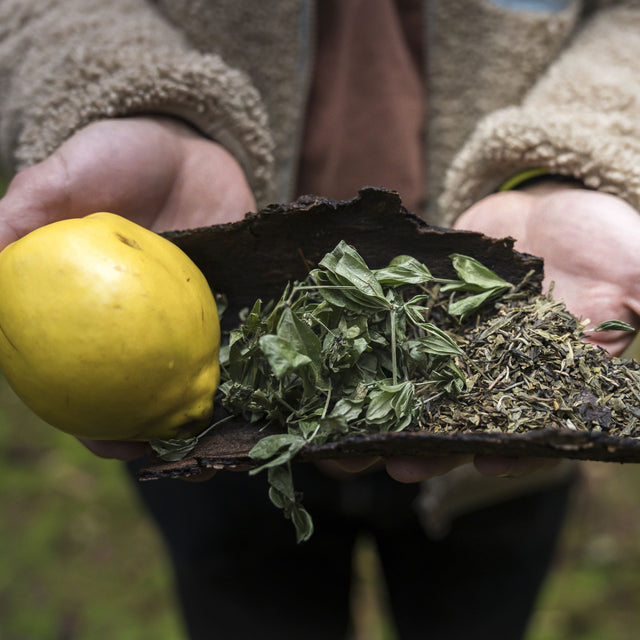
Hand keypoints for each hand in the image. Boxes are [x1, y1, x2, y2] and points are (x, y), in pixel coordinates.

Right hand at [0, 116, 255, 462]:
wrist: (184, 142)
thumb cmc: (117, 157)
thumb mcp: (65, 176)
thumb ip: (26, 211)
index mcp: (93, 312)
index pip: (84, 379)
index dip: (90, 419)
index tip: (109, 441)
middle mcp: (142, 325)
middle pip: (145, 392)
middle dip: (159, 430)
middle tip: (176, 453)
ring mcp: (191, 316)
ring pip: (198, 375)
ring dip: (211, 408)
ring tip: (226, 434)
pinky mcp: (237, 299)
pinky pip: (243, 336)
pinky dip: (251, 362)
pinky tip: (264, 382)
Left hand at [360, 183, 639, 483]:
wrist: (546, 207)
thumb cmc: (602, 237)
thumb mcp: (632, 265)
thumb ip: (632, 300)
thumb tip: (627, 327)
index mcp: (545, 377)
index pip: (530, 427)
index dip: (511, 450)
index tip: (486, 464)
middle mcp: (493, 374)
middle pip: (459, 423)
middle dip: (429, 446)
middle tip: (396, 464)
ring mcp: (453, 348)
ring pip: (415, 393)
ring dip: (384, 418)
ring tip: (347, 443)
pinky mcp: (421, 318)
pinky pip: (390, 343)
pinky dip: (364, 360)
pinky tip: (333, 377)